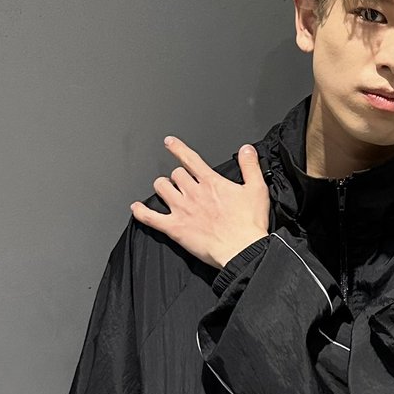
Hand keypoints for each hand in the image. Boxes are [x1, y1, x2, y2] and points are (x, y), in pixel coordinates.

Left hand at [131, 137, 269, 268]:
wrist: (242, 250)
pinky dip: (141, 212)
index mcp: (210, 183)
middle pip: (175, 174)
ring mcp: (182, 210)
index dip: (178, 148)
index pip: (190, 159)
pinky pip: (151, 217)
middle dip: (178, 176)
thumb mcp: (257, 189)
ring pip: (161, 188)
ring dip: (162, 187)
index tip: (169, 143)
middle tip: (183, 183)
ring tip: (166, 191)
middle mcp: (193, 193)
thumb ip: (250, 166)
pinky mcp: (175, 228)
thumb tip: (247, 149)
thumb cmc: (249, 224)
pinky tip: (136, 208)